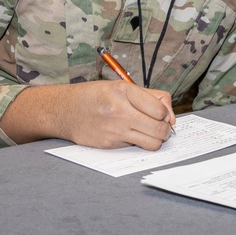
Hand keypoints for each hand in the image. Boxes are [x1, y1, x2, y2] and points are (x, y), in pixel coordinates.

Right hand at [0, 80, 175, 150]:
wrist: (64, 110)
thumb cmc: (96, 96)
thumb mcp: (122, 86)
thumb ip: (151, 97)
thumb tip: (171, 117)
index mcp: (125, 91)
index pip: (160, 109)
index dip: (165, 114)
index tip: (160, 114)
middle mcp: (120, 110)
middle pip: (160, 129)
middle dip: (165, 130)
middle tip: (160, 127)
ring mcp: (114, 130)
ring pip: (152, 143)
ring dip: (155, 140)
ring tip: (148, 133)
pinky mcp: (109, 145)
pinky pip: (135, 147)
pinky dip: (137, 143)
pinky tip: (128, 134)